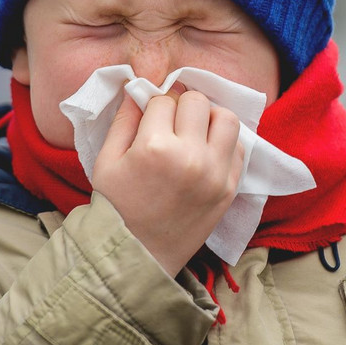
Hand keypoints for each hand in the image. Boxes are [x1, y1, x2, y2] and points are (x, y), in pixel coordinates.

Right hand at [91, 88, 243, 274]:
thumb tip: (138, 89)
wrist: (139, 255)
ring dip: (209, 118)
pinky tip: (205, 152)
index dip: (154, 105)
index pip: (164, 99)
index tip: (150, 118)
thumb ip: (124, 120)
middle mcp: (190, 156)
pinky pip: (238, 148)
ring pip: (226, 118)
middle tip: (171, 122)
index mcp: (155, 147)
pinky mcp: (230, 189)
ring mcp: (215, 173)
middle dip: (181, 105)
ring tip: (194, 132)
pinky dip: (224, 143)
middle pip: (197, 101)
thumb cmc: (116, 207)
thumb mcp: (106, 160)